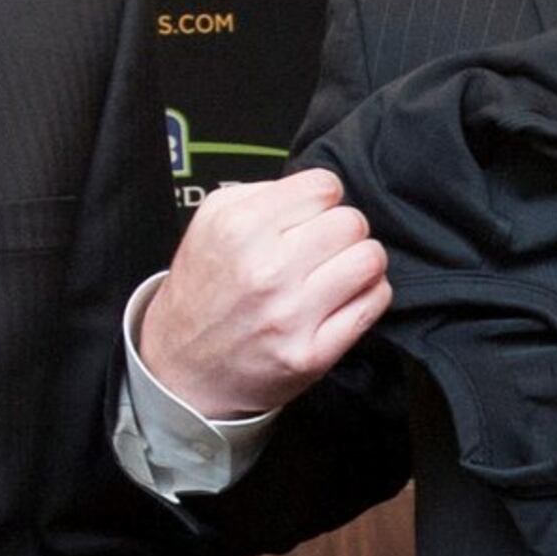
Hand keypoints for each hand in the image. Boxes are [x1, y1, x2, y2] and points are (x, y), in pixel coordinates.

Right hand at [137, 170, 388, 419]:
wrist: (182, 369)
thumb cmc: (204, 291)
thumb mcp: (211, 223)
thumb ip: (265, 193)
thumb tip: (321, 191)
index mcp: (238, 227)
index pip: (324, 186)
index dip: (322, 199)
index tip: (312, 216)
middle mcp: (265, 270)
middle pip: (353, 222)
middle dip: (343, 231)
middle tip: (325, 247)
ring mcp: (291, 315)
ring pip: (371, 259)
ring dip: (361, 262)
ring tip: (338, 271)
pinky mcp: (312, 353)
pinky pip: (374, 302)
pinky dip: (367, 296)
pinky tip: (343, 299)